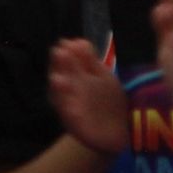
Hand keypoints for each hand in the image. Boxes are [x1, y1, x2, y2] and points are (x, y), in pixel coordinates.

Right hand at [48, 38, 129, 156]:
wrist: (114, 132)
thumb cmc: (105, 100)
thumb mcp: (100, 77)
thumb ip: (88, 61)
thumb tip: (78, 40)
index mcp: (74, 78)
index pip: (66, 63)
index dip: (66, 54)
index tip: (66, 43)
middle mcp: (68, 92)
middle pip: (61, 77)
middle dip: (60, 67)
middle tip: (60, 53)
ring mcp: (71, 109)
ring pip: (61, 98)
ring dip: (60, 90)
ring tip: (58, 79)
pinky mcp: (76, 126)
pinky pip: (71, 120)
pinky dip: (70, 114)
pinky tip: (71, 107)